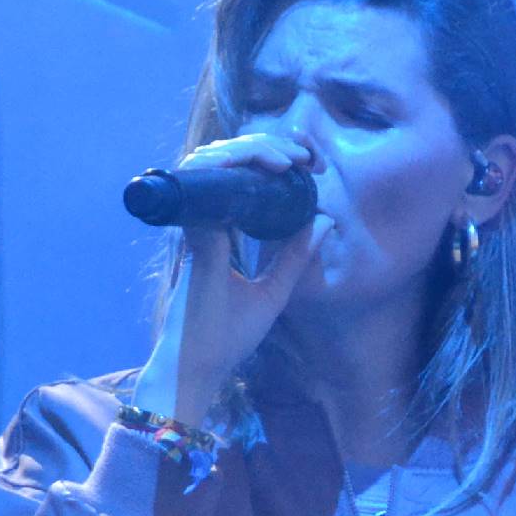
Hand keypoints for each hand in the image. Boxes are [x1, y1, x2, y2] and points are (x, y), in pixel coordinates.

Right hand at [131, 132, 321, 424]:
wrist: (197, 368)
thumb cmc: (225, 337)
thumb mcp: (274, 292)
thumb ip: (296, 256)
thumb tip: (324, 220)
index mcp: (217, 232)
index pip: (237, 177)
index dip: (269, 158)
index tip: (308, 166)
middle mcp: (200, 223)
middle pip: (225, 161)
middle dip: (266, 147)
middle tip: (305, 157)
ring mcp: (191, 226)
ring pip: (211, 161)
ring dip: (252, 150)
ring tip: (290, 159)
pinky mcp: (190, 235)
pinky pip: (202, 184)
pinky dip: (230, 164)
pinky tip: (267, 165)